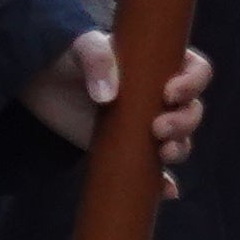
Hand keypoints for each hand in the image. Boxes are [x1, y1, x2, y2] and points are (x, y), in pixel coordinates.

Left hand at [17, 28, 209, 182]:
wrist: (43, 87)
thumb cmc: (70, 58)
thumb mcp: (82, 48)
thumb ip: (97, 59)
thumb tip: (108, 96)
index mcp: (161, 65)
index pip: (195, 70)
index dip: (193, 82)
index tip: (170, 94)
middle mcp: (160, 95)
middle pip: (192, 109)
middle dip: (185, 121)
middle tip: (158, 128)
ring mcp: (147, 123)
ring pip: (181, 138)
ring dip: (180, 148)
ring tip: (163, 153)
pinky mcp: (131, 148)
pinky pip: (156, 169)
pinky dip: (164, 182)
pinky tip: (167, 191)